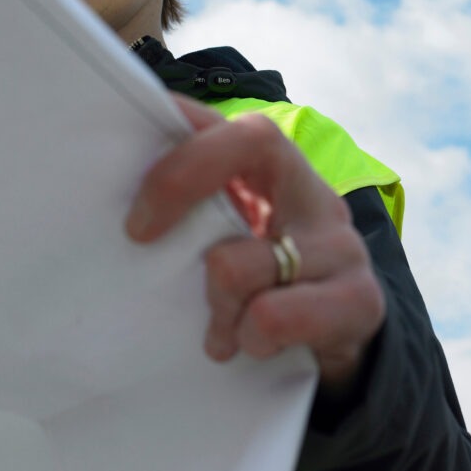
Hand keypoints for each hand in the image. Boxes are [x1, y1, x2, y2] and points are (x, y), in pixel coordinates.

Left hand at [125, 94, 385, 391]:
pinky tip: (253, 345)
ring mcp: (342, 243)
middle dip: (178, 181)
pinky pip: (271, 315)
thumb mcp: (231, 242)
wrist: (344, 346)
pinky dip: (247, 338)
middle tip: (139, 237)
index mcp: (281, 173)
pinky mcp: (359, 298)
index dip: (180, 141)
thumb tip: (111, 193)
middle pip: (250, 143)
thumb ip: (194, 211)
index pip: (234, 123)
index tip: (132, 196)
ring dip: (215, 306)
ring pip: (237, 259)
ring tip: (221, 329)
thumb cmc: (267, 290)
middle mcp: (316, 194)